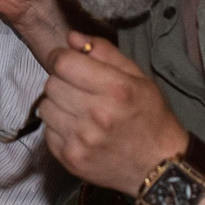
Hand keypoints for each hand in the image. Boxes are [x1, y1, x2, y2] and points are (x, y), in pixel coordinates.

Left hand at [36, 34, 186, 194]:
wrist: (159, 167)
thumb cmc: (151, 117)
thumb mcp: (138, 78)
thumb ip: (104, 52)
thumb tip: (71, 38)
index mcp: (115, 89)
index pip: (63, 63)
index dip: (61, 57)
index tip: (68, 62)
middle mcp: (96, 115)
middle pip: (51, 83)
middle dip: (61, 80)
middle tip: (79, 89)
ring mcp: (81, 140)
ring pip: (45, 107)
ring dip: (58, 104)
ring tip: (78, 109)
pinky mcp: (70, 159)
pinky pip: (48, 131)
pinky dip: (58, 127)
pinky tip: (78, 129)